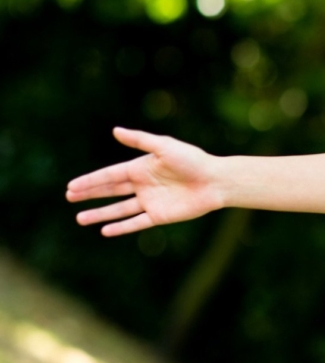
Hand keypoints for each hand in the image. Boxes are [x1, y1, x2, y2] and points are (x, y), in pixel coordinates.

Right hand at [66, 127, 224, 236]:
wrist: (216, 181)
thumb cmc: (193, 160)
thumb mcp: (165, 146)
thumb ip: (140, 141)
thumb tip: (115, 130)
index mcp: (142, 167)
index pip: (110, 175)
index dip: (91, 180)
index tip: (71, 186)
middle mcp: (144, 184)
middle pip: (111, 191)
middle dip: (90, 194)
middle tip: (69, 197)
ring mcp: (151, 201)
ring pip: (119, 209)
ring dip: (100, 214)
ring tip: (80, 219)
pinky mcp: (160, 215)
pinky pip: (136, 223)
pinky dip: (121, 227)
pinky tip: (104, 231)